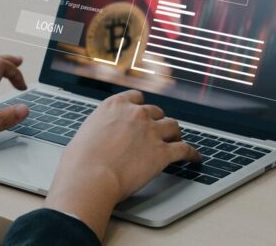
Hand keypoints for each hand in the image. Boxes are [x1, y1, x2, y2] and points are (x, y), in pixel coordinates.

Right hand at [44, 90, 199, 239]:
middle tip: (158, 131)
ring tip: (176, 140)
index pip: (136, 98)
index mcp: (115, 106)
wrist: (90, 177)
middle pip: (156, 112)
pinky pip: (184, 149)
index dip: (141, 107)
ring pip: (173, 127)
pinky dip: (191, 153)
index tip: (143, 113)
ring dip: (174, 133)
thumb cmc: (80, 161)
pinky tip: (195, 157)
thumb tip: (101, 138)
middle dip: (157, 122)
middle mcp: (136, 114)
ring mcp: (152, 132)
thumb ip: (100, 129)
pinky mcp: (163, 152)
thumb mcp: (85, 133)